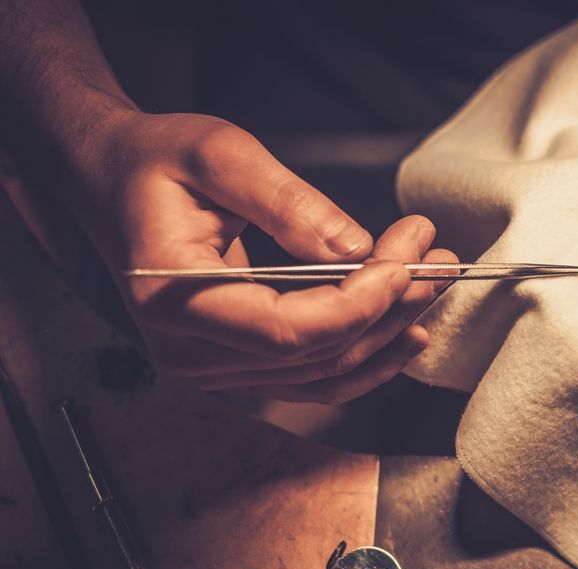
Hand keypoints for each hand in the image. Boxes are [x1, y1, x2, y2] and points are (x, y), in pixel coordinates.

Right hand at [75, 111, 454, 402]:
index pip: (286, 331)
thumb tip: (354, 248)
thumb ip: (286, 202)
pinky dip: (364, 359)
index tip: (407, 261)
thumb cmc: (156, 163)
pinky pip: (313, 380)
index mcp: (174, 299)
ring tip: (434, 288)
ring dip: (387, 335)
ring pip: (323, 375)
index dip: (359, 304)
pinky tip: (405, 333)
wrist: (113, 184)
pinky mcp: (237, 365)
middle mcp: (190, 351)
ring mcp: (213, 367)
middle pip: (315, 356)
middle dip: (388, 309)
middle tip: (438, 260)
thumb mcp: (218, 154)